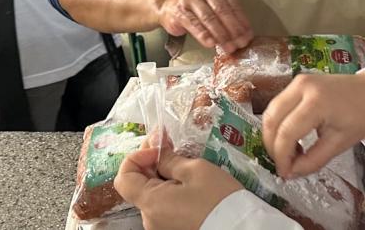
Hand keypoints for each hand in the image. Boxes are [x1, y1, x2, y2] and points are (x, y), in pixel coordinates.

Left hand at [114, 146, 242, 229]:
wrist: (241, 228)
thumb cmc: (219, 199)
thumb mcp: (196, 170)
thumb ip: (170, 159)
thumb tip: (155, 147)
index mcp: (150, 202)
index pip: (123, 177)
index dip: (137, 156)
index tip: (159, 147)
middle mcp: (149, 218)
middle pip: (139, 184)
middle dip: (152, 161)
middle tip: (171, 143)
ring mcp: (161, 226)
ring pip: (154, 194)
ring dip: (164, 175)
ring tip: (186, 162)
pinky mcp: (173, 229)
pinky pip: (165, 205)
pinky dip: (172, 189)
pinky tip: (190, 181)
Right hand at [157, 0, 252, 52]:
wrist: (168, 7)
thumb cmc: (195, 9)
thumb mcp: (214, 6)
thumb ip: (227, 17)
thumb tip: (243, 34)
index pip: (233, 4)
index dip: (242, 21)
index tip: (248, 35)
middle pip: (222, 11)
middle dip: (234, 29)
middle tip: (240, 42)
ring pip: (209, 18)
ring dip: (221, 35)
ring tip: (228, 46)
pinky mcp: (179, 11)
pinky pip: (194, 25)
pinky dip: (204, 35)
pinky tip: (211, 43)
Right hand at [262, 72, 364, 179]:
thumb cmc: (363, 115)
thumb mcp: (339, 143)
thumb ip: (313, 160)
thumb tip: (291, 172)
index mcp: (317, 102)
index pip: (286, 133)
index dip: (281, 156)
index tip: (285, 172)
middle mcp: (303, 87)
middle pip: (271, 119)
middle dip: (272, 146)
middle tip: (283, 163)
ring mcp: (299, 81)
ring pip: (271, 111)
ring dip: (274, 135)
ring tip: (289, 152)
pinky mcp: (298, 81)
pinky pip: (279, 104)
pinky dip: (279, 123)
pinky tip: (292, 137)